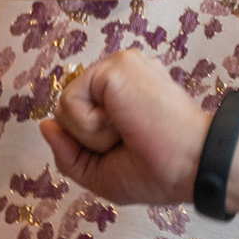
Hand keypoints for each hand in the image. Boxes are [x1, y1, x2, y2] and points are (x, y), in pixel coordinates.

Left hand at [40, 49, 211, 205]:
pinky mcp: (114, 66)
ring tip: (130, 132)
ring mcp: (117, 65)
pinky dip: (91, 126)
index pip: (78, 116)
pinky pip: (71, 103)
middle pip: (68, 111)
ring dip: (92, 136)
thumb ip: (69, 153)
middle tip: (130, 143)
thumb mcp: (102, 173)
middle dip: (88, 141)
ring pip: (66, 108)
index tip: (131, 149)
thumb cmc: (159, 171)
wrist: (193, 165)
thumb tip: (45, 125)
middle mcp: (120, 74)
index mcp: (123, 94)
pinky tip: (125, 122)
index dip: (90, 144)